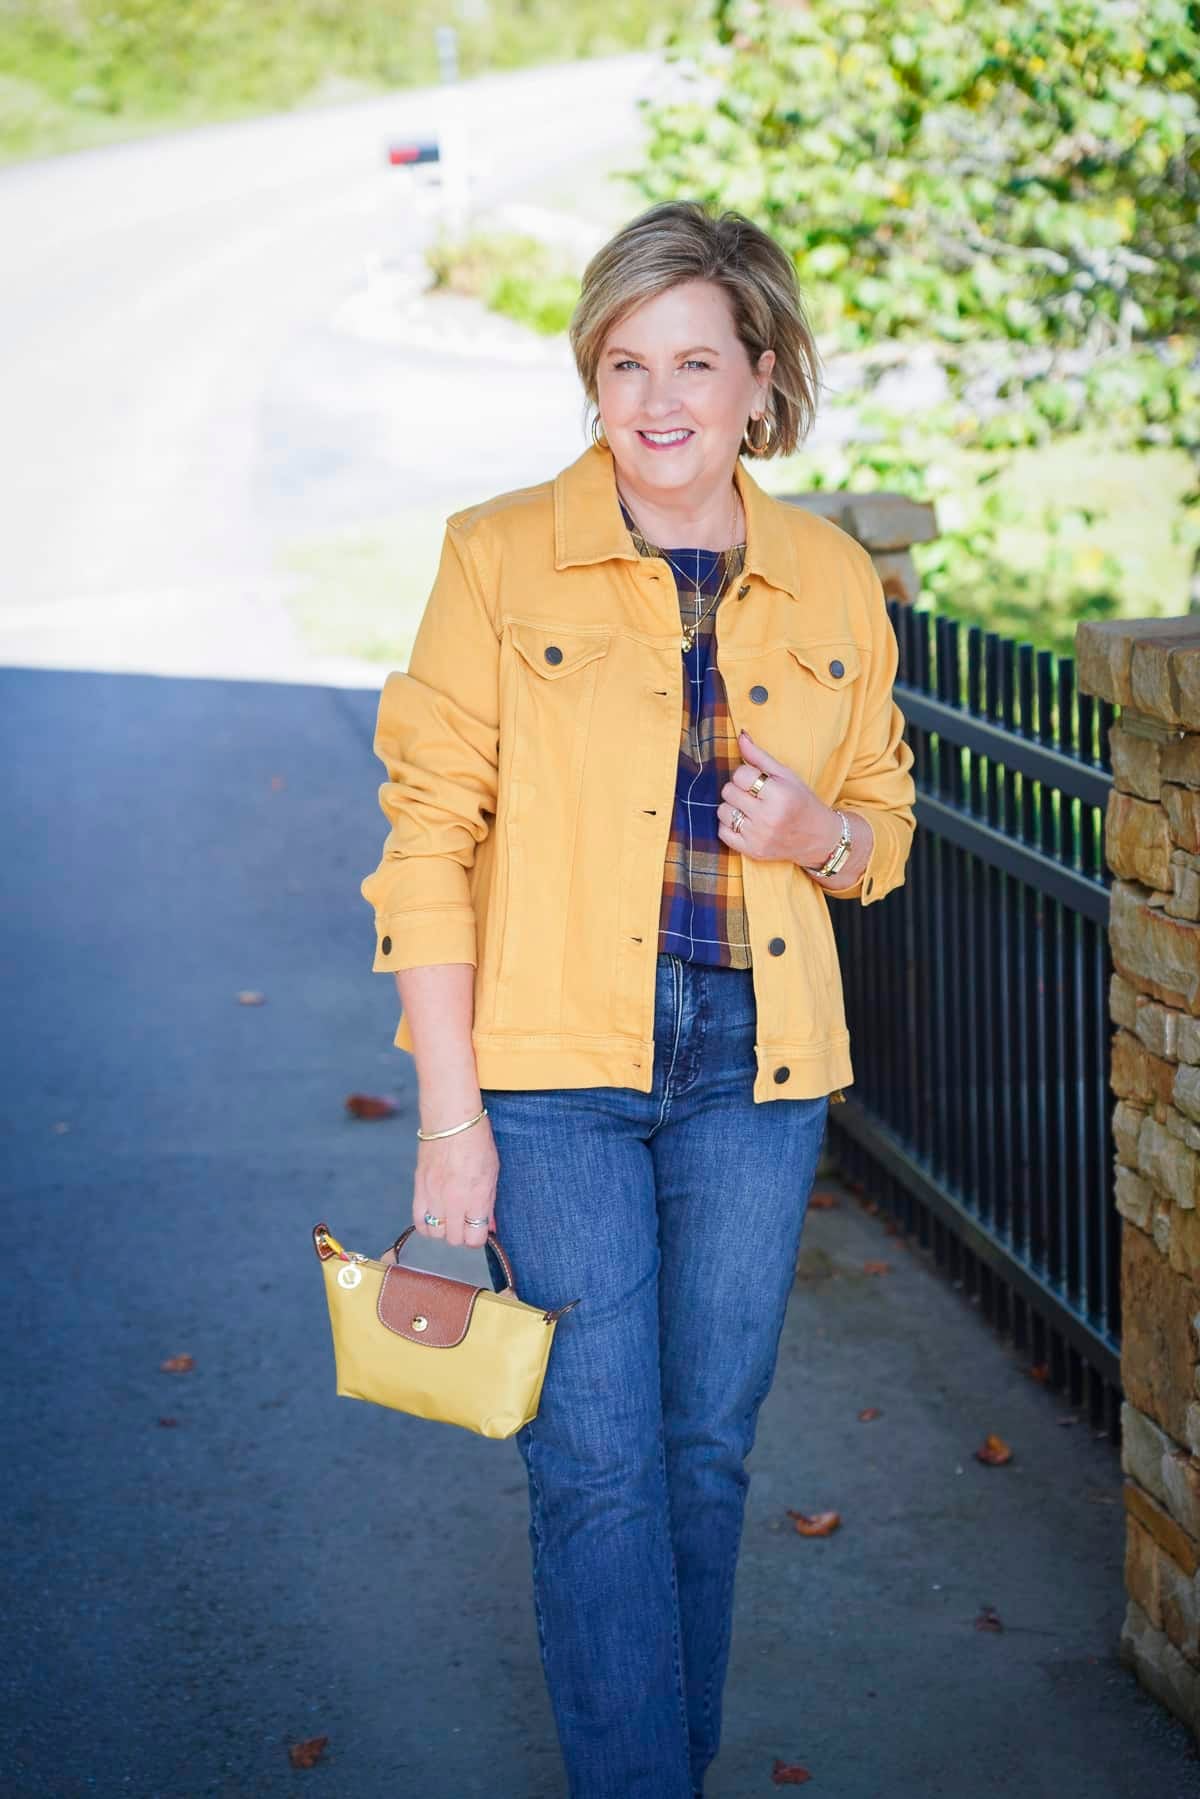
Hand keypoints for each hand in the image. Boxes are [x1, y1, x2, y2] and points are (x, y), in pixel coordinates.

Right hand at [412, 1115, 499, 1247]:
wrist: (451, 1120)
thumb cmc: (477, 1142)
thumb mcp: (493, 1173)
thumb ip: (490, 1203)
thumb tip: (490, 1225)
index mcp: (477, 1197)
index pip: (474, 1239)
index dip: (478, 1236)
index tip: (480, 1229)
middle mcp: (454, 1201)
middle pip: (455, 1239)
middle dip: (462, 1233)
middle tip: (466, 1220)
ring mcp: (434, 1196)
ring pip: (436, 1233)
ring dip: (444, 1229)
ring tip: (450, 1216)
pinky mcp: (419, 1188)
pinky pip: (419, 1221)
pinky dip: (427, 1223)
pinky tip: (435, 1214)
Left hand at [716, 729, 840, 865]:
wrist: (818, 838)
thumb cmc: (801, 801)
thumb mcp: (786, 775)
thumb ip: (760, 756)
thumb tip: (740, 736)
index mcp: (779, 794)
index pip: (740, 774)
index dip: (746, 774)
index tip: (757, 780)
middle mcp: (768, 817)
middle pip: (728, 791)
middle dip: (738, 789)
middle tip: (753, 794)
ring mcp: (759, 836)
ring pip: (722, 811)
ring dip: (732, 807)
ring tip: (748, 809)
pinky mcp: (751, 851)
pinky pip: (722, 832)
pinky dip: (729, 826)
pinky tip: (745, 823)